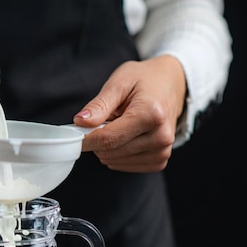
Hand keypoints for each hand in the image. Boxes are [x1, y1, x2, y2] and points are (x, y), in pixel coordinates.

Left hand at [73, 55, 186, 172]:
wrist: (170, 84)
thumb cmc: (144, 80)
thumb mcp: (119, 83)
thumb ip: (99, 105)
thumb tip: (80, 122)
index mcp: (151, 114)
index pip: (108, 138)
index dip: (86, 139)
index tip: (75, 134)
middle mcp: (161, 136)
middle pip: (111, 151)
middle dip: (98, 139)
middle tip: (104, 120)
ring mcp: (162, 151)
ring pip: (116, 161)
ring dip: (108, 147)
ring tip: (119, 125)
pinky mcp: (160, 160)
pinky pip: (126, 166)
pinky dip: (118, 154)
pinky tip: (125, 137)